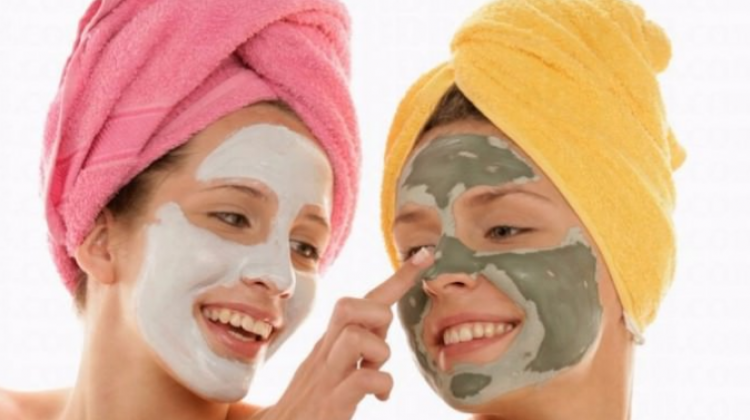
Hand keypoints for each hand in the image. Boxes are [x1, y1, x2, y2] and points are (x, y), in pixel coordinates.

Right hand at [252, 248, 432, 419]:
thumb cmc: (311, 404)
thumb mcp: (330, 368)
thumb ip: (351, 349)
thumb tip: (380, 330)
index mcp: (328, 343)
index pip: (361, 299)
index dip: (396, 277)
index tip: (425, 255)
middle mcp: (324, 353)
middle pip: (348, 305)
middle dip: (377, 316)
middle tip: (381, 342)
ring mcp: (326, 378)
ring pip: (356, 337)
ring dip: (379, 352)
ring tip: (377, 371)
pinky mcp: (331, 404)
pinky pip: (364, 379)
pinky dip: (383, 384)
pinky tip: (380, 396)